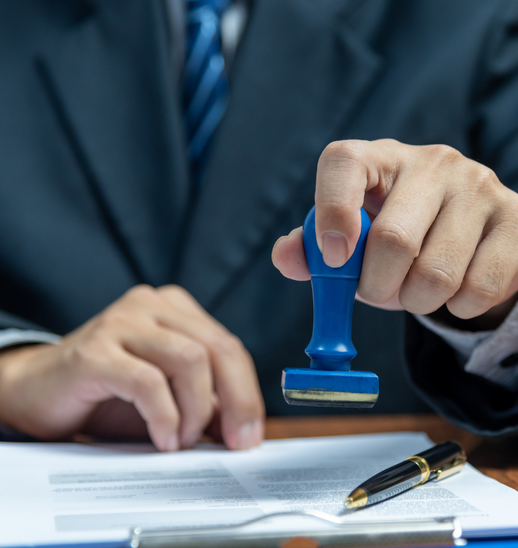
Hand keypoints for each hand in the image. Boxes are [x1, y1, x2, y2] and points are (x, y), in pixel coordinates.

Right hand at [0, 285, 263, 450]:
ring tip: (183, 441)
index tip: (250, 433)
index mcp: (175, 308)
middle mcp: (151, 305)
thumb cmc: (107, 393)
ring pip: (189, 359)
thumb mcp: (167, 395)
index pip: (228, 346)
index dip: (246, 391)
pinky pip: (148, 381)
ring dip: (196, 410)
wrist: (37, 390)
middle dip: (236, 400)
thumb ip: (204, 402)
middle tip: (236, 442)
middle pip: (217, 348)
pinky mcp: (95, 350)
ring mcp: (122, 322)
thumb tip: (243, 428)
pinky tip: (163, 438)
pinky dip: (164, 416)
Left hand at [272, 139, 517, 323]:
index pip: (343, 163)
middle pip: (394, 240)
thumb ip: (311, 248)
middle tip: (379, 292)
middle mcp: (431, 161)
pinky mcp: (517, 217)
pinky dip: (457, 307)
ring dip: (417, 301)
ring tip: (416, 291)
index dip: (331, 213)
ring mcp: (480, 184)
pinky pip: (479, 288)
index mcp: (378, 158)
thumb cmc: (395, 231)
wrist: (468, 230)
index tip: (334, 259)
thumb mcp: (350, 236)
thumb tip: (286, 257)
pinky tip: (455, 290)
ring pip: (437, 273)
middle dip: (378, 287)